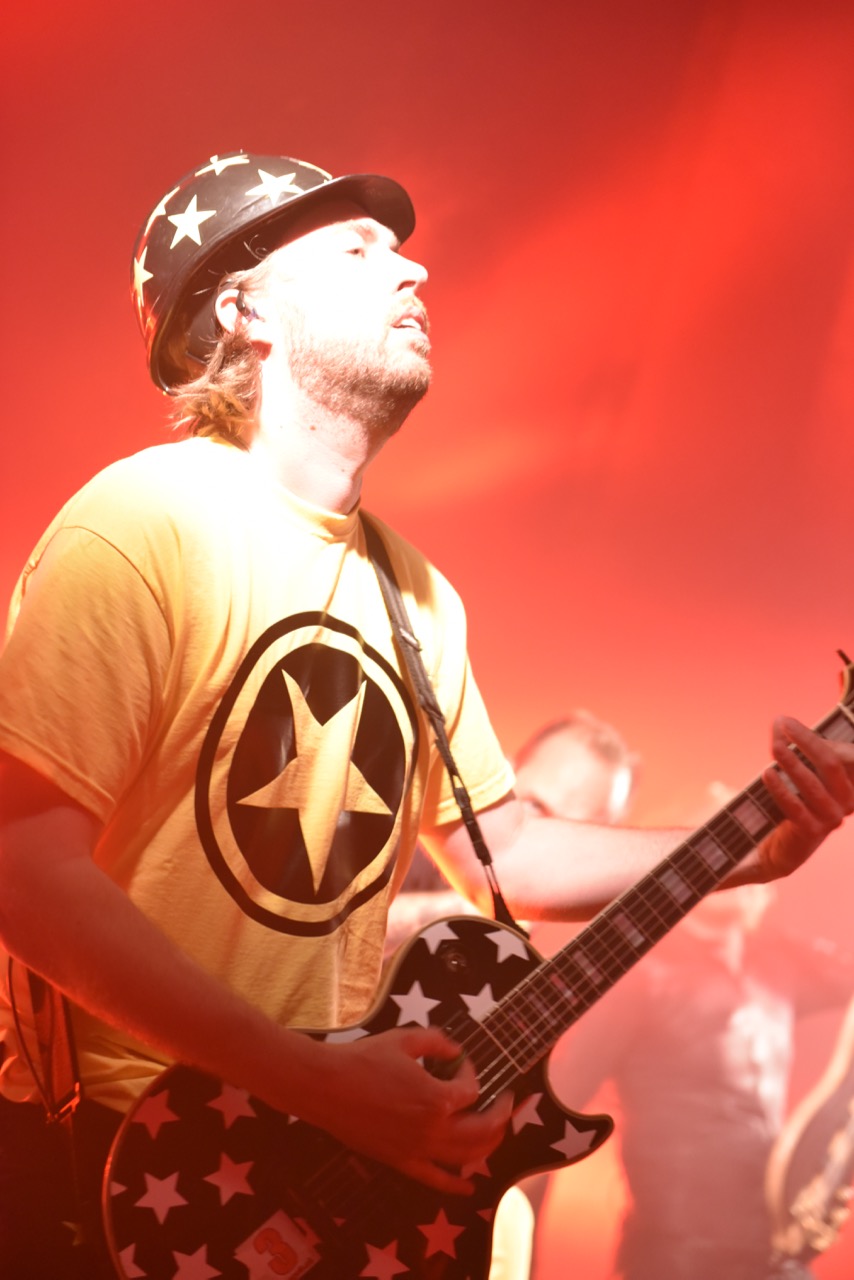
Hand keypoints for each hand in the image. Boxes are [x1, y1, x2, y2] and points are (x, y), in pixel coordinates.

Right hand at [313, 1026, 513, 1193]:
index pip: (471, 1089)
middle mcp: (432, 1130)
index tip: (459, 1060)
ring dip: (489, 1145)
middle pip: (483, 1131)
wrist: (325, 1086)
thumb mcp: (404, 1040)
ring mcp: (417, 1150)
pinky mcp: (400, 1162)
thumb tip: (455, 1050)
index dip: (470, 1071)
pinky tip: (470, 1187)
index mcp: (436, 1099)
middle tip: (507, 1100)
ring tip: (498, 1131)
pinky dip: (456, 1186)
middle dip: (501, 1115)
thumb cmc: (363, 1059)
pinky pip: (435, 1180)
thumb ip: (437, 1041)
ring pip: (466, 1157)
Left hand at [758, 717, 853, 878]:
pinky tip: (768, 773)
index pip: (843, 753)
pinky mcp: (813, 831)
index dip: (812, 737)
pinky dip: (781, 788)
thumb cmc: (793, 800)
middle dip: (805, 740)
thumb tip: (780, 720)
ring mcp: (833, 817)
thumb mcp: (797, 769)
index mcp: (850, 782)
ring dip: (792, 762)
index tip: (785, 721)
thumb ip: (790, 745)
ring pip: (813, 783)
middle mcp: (848, 800)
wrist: (782, 845)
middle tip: (781, 725)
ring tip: (774, 747)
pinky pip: (797, 807)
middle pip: (831, 763)